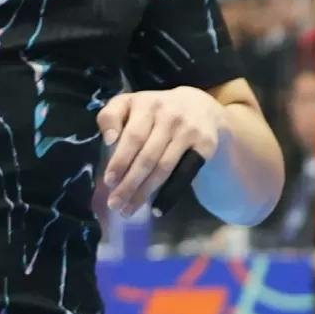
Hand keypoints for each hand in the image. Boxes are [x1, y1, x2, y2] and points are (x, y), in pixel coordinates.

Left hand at [96, 86, 226, 219]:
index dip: (120, 160)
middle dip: (129, 183)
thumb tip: (109, 140)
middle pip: (147, 156)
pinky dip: (171, 194)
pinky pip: (185, 174)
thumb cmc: (153, 110)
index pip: (132, 137)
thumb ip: (111, 117)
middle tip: (114, 204)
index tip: (109, 181)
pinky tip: (156, 209)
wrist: (199, 106)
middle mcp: (170, 115)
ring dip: (145, 192)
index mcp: (146, 104)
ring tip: (128, 210)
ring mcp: (189, 130)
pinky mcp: (205, 145)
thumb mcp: (130, 104)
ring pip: (164, 167)